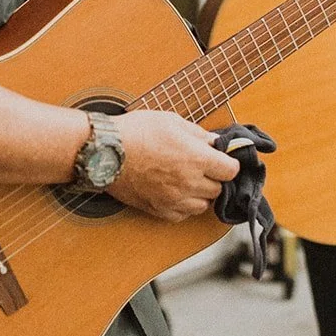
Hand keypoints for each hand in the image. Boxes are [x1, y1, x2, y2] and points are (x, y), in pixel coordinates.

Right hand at [110, 112, 238, 222]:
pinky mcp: (158, 209)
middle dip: (215, 177)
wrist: (104, 152)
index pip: (231, 171)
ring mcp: (174, 200)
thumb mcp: (171, 120)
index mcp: (196, 158)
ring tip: (189, 179)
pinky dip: (184, 206)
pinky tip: (176, 191)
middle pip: (219, 189)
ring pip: (203, 205)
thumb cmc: (135, 132)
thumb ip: (198, 133)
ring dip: (201, 193)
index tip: (223, 158)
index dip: (229, 163)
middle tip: (204, 166)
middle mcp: (189, 183)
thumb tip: (214, 142)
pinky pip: (182, 215)